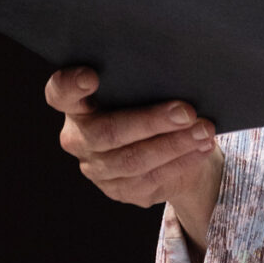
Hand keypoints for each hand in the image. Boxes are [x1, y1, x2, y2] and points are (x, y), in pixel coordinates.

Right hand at [45, 67, 223, 248]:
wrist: (167, 145)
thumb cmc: (150, 102)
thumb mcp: (142, 88)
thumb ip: (142, 81)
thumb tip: (175, 72)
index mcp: (76, 105)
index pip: (60, 93)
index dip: (70, 86)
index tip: (91, 76)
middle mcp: (78, 138)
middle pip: (108, 132)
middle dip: (151, 122)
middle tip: (186, 112)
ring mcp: (96, 168)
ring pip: (133, 160)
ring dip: (174, 145)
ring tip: (203, 131)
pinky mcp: (118, 190)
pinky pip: (150, 180)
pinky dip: (180, 162)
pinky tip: (201, 149)